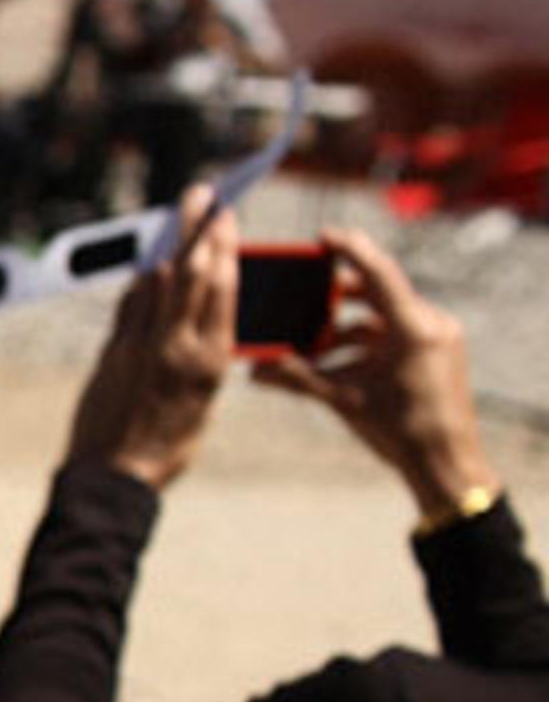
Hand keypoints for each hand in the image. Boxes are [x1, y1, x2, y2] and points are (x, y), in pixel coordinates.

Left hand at [62, 185, 237, 492]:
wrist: (115, 475)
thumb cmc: (167, 445)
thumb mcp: (203, 401)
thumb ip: (203, 356)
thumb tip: (200, 318)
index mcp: (211, 360)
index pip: (223, 288)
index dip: (224, 247)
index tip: (227, 216)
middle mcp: (177, 346)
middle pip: (191, 273)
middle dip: (199, 227)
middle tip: (204, 192)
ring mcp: (141, 346)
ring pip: (158, 282)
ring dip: (170, 243)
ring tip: (180, 213)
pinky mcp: (112, 352)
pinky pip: (130, 305)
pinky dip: (142, 281)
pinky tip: (149, 263)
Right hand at [255, 227, 500, 525]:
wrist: (446, 464)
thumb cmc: (401, 433)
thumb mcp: (344, 400)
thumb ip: (299, 379)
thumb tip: (256, 370)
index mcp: (413, 328)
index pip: (378, 273)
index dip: (349, 249)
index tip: (322, 236)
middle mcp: (430, 324)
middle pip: (377, 293)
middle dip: (336, 296)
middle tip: (304, 293)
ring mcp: (435, 338)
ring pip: (382, 318)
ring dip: (345, 328)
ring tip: (312, 348)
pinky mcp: (434, 352)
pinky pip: (394, 336)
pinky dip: (364, 344)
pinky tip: (337, 365)